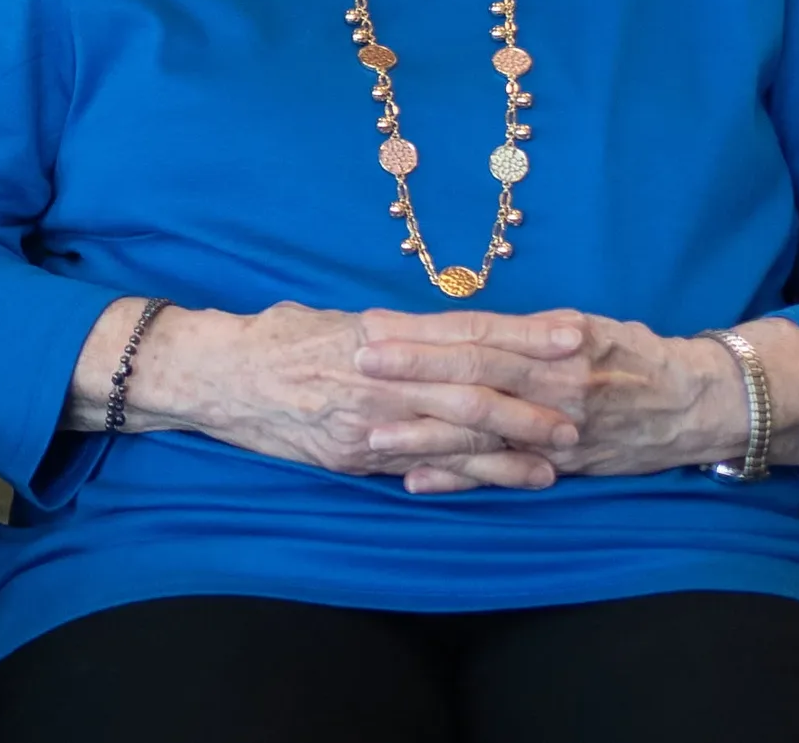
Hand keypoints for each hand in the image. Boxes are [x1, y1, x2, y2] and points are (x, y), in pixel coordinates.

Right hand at [85, 300, 578, 492]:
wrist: (215, 376)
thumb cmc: (274, 337)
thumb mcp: (335, 318)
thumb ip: (389, 331)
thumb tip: (435, 334)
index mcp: (380, 331)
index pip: (465, 330)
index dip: (521, 333)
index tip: (569, 332)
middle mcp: (380, 375)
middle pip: (470, 385)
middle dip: (531, 395)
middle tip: (582, 402)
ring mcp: (368, 420)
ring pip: (454, 433)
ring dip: (512, 445)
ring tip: (561, 452)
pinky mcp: (355, 457)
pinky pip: (422, 467)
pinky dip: (468, 475)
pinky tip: (505, 480)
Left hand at [352, 308, 740, 487]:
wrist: (698, 403)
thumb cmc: (635, 355)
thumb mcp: (585, 325)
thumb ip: (526, 330)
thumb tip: (460, 325)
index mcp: (555, 339)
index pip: (478, 331)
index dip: (425, 329)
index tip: (375, 324)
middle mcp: (554, 382)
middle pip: (472, 373)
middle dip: (413, 370)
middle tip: (358, 362)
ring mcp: (557, 428)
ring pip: (482, 430)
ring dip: (425, 433)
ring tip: (372, 431)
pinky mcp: (562, 465)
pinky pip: (502, 474)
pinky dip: (460, 480)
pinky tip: (416, 480)